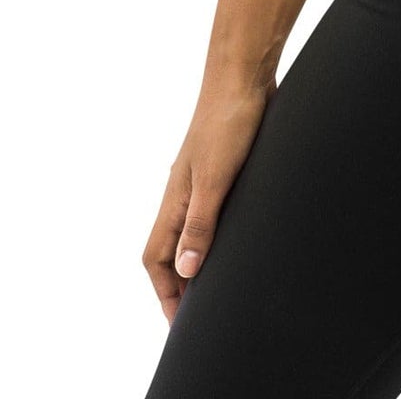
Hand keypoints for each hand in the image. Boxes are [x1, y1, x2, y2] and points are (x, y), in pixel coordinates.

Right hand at [142, 80, 273, 323]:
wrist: (243, 75)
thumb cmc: (228, 122)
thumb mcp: (215, 178)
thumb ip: (200, 223)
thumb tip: (187, 270)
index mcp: (174, 200)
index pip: (157, 259)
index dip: (166, 293)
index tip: (180, 324)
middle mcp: (183, 193)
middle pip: (171, 251)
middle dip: (180, 285)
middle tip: (199, 316)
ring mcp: (202, 180)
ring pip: (191, 231)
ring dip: (198, 260)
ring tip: (216, 287)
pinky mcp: (224, 167)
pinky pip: (212, 211)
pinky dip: (215, 233)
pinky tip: (235, 238)